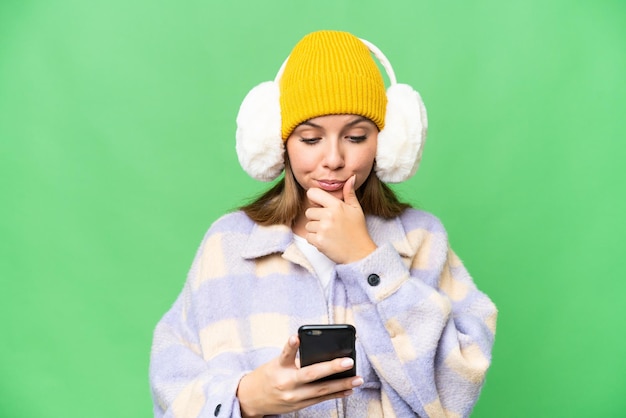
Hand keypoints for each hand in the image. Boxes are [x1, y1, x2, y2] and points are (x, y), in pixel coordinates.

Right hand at [237, 335, 362, 416]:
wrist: (250, 400)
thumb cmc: (266, 376)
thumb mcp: (275, 363)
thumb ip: (293, 359)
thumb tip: (320, 354)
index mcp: (278, 368)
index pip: (285, 354)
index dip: (291, 346)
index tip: (296, 337)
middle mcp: (286, 383)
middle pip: (311, 375)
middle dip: (332, 368)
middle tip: (348, 362)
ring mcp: (294, 397)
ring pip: (321, 390)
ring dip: (341, 385)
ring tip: (357, 379)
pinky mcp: (299, 406)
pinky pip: (320, 400)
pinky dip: (335, 394)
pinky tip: (347, 389)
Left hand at [305, 175, 376, 263]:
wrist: (360, 253)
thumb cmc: (358, 230)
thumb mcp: (356, 209)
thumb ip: (350, 193)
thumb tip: (350, 178)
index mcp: (336, 205)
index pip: (313, 193)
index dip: (314, 199)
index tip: (320, 206)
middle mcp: (328, 215)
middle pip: (309, 212)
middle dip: (316, 218)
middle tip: (329, 225)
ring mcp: (323, 229)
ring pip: (308, 225)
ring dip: (315, 230)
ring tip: (329, 233)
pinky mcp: (319, 241)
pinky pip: (308, 237)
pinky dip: (315, 240)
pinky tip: (327, 241)